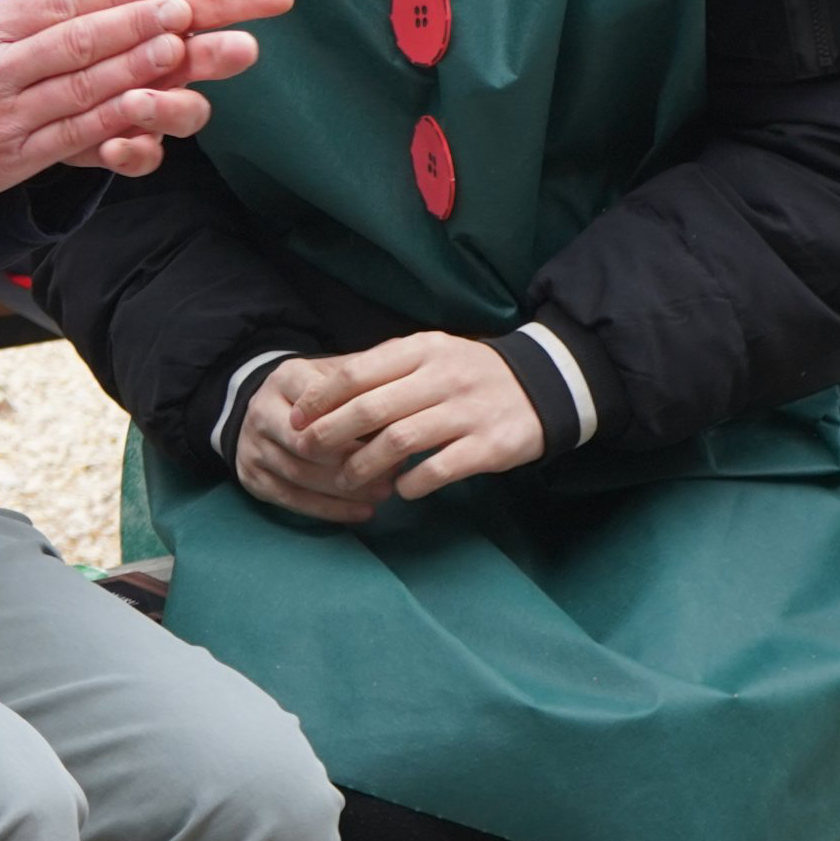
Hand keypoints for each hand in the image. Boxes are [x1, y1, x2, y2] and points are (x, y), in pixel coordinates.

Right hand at [230, 359, 395, 524]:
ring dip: (345, 489)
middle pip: (306, 442)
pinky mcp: (251, 477)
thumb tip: (408, 379)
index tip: (396, 432)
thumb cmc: (317, 393)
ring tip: (385, 492)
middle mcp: (261, 410)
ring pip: (300, 474)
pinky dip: (329, 510)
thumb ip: (366, 378)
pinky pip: (291, 499)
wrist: (265, 408)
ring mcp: (252, 445)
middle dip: (352, 460)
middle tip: (393, 471)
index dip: (357, 420)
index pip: (319, 400)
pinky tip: (362, 512)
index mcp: (286, 378)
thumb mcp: (336, 373)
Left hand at [288, 333, 547, 503]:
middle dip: (329, 435)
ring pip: (399, 442)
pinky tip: (400, 490)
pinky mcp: (490, 446)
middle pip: (370, 410)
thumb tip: (320, 387)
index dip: (319, 400)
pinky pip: (439, 469)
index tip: (296, 420)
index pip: (355, 374)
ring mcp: (468, 412)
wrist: (543, 384)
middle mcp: (443, 378)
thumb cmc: (468, 373)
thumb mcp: (428, 354)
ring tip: (349, 479)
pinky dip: (412, 484)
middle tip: (309, 453)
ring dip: (365, 466)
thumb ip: (382, 368)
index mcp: (421, 350)